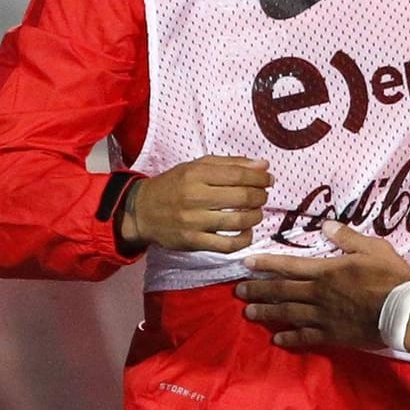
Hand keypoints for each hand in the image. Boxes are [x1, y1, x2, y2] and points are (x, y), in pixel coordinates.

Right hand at [118, 156, 270, 253]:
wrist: (141, 211)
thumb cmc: (173, 185)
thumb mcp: (196, 167)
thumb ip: (230, 164)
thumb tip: (263, 165)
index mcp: (196, 174)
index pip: (238, 174)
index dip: (260, 177)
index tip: (268, 179)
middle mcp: (194, 196)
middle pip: (242, 197)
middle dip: (260, 196)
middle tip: (262, 196)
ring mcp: (193, 221)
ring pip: (238, 221)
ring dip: (255, 217)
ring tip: (255, 213)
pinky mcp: (193, 241)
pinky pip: (227, 245)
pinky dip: (243, 240)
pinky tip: (246, 232)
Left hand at [237, 221, 409, 348]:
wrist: (403, 314)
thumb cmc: (391, 278)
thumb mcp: (373, 248)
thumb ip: (348, 237)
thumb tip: (326, 225)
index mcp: (326, 271)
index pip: (289, 266)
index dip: (266, 263)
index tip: (246, 263)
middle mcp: (318, 294)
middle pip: (282, 291)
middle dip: (258, 289)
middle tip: (238, 290)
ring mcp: (323, 316)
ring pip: (288, 313)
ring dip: (267, 312)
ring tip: (249, 312)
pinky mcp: (332, 334)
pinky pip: (306, 336)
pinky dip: (290, 337)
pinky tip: (276, 338)